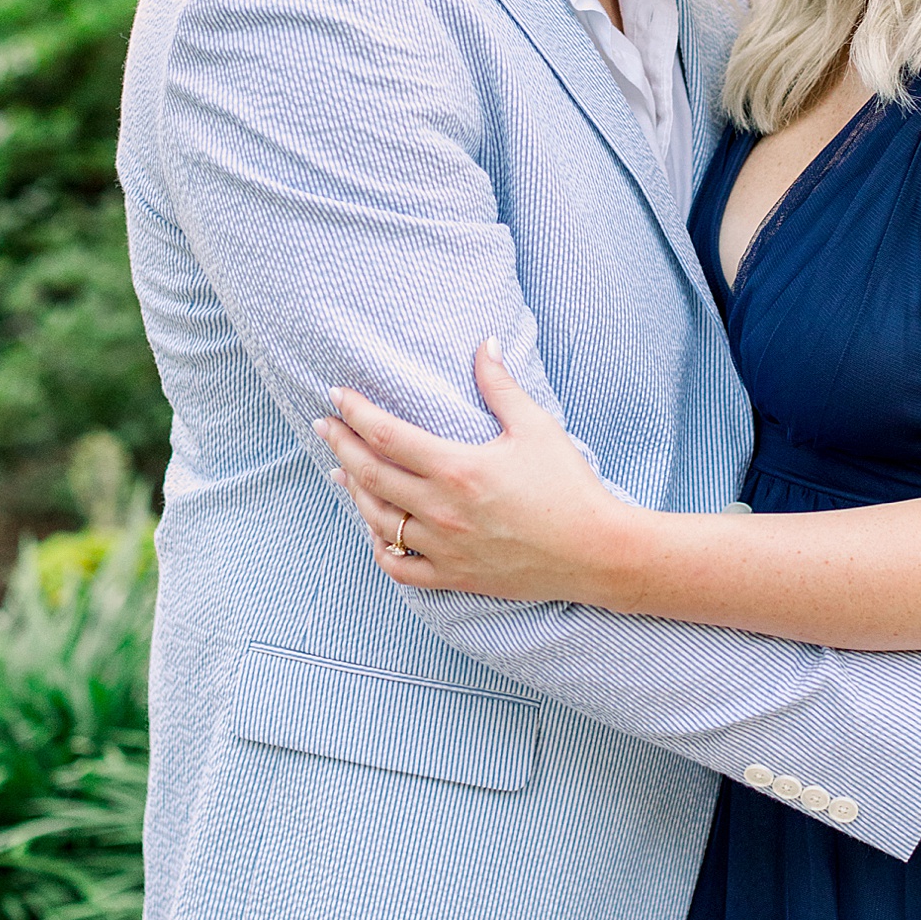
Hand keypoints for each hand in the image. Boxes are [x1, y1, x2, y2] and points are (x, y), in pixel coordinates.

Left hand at [317, 342, 635, 602]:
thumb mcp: (535, 427)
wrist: (596, 551)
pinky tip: (374, 529)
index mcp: (457, 468)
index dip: (355, 413)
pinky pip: (399, 566)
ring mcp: (444, 548)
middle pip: (371, 475)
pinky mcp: (455, 576)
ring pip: (378, 520)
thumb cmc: (568, 486)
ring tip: (342, 470)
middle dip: (341, 445)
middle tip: (323, 426)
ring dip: (354, 492)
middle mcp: (441, 510)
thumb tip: (484, 343)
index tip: (336, 396)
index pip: (386, 435)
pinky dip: (380, 546)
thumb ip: (500, 385)